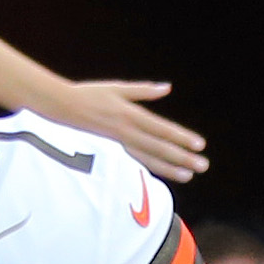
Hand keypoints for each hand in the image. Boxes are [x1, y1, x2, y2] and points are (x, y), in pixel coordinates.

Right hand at [37, 80, 206, 182]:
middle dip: (183, 158)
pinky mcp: (112, 153)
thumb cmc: (89, 94)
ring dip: (171, 168)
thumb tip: (167, 88)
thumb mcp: (118, 88)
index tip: (200, 145)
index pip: (162, 130)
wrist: (60, 108)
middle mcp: (127, 133)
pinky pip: (136, 163)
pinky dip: (151, 170)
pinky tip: (164, 174)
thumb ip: (144, 91)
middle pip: (160, 148)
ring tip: (189, 175)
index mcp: (130, 115)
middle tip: (203, 165)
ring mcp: (119, 146)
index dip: (182, 138)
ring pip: (149, 160)